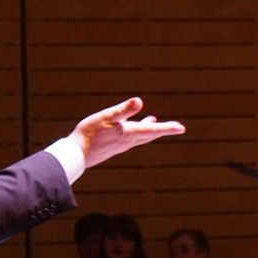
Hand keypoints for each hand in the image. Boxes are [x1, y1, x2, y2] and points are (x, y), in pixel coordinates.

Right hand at [68, 98, 184, 168]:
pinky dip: (136, 132)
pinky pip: (130, 138)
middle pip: (150, 134)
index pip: (153, 130)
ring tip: (156, 122)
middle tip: (178, 128)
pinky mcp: (113, 146)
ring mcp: (120, 144)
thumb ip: (123, 110)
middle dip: (164, 130)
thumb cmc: (89, 134)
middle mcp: (128, 141)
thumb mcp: (106, 118)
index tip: (181, 128)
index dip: (168, 128)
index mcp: (129, 133)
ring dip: (150, 130)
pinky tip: (130, 128)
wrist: (76, 156)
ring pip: (140, 137)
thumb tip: (139, 101)